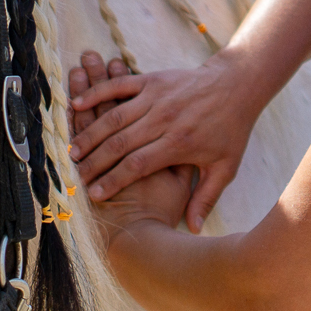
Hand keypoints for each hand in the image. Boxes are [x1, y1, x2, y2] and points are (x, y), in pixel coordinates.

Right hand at [66, 50, 263, 231]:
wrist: (237, 86)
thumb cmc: (231, 129)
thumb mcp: (225, 167)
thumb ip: (206, 198)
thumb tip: (193, 230)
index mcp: (178, 144)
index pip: (137, 166)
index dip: (113, 181)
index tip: (94, 194)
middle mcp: (164, 120)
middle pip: (120, 144)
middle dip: (95, 162)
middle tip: (77, 176)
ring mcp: (157, 98)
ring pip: (114, 117)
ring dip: (90, 134)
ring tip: (73, 151)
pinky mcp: (152, 79)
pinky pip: (119, 86)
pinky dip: (97, 94)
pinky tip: (77, 105)